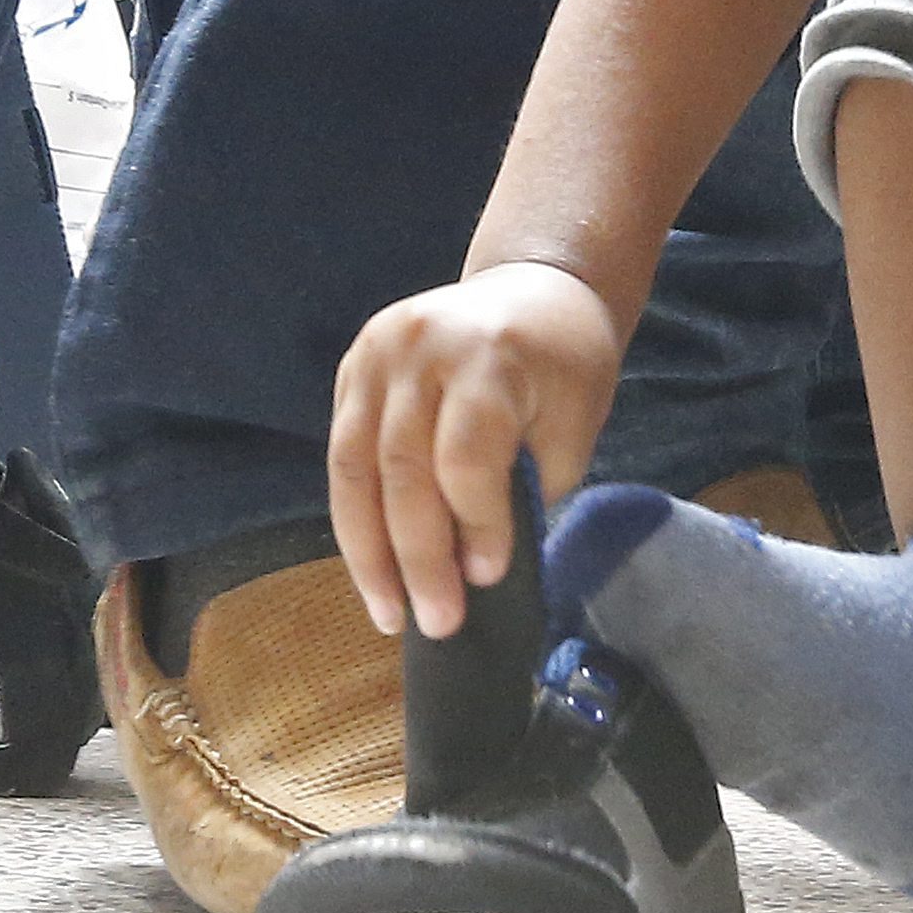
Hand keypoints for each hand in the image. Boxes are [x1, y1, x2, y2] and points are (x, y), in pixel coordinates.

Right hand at [329, 256, 624, 636]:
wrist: (535, 289)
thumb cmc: (565, 366)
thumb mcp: (570, 423)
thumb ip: (523, 487)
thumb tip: (476, 568)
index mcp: (488, 354)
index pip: (466, 456)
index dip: (475, 525)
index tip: (489, 579)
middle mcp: (420, 347)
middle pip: (402, 469)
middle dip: (417, 557)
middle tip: (437, 623)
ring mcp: (375, 353)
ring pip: (353, 469)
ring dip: (368, 553)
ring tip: (389, 615)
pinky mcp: (352, 369)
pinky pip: (342, 455)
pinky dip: (356, 518)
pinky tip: (374, 568)